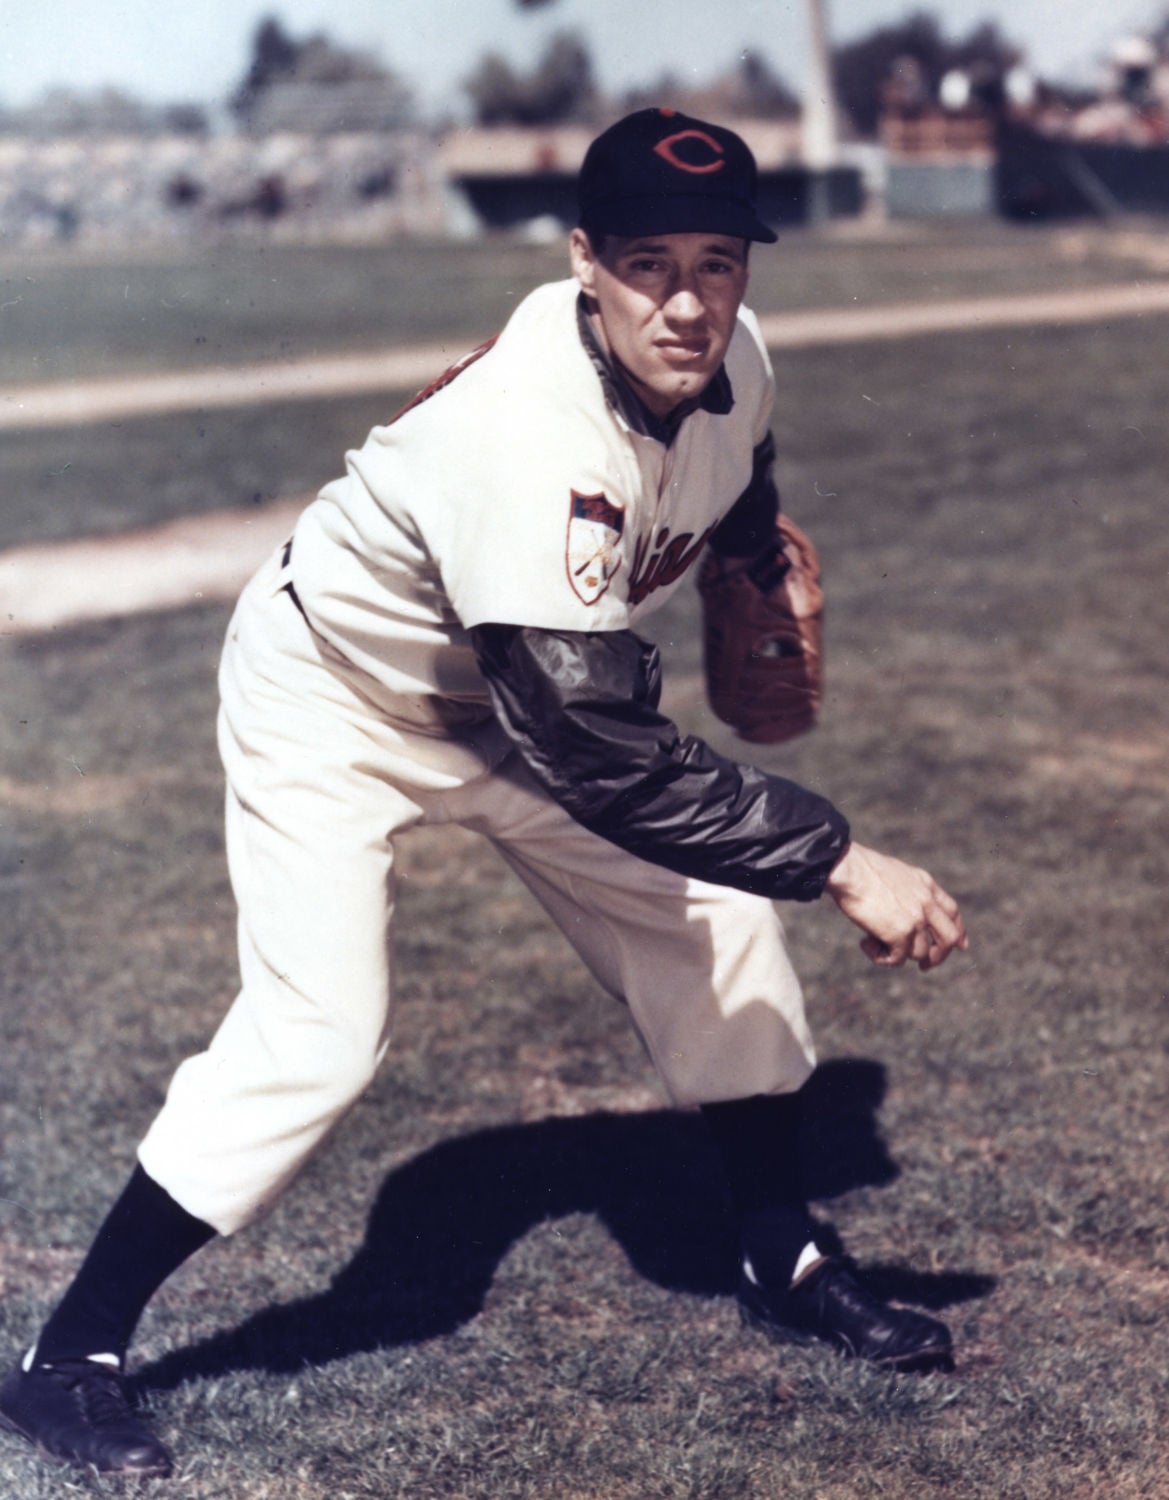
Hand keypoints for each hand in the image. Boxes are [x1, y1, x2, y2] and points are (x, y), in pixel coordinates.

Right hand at [823, 842, 968, 970]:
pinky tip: (865, 943)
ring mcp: (915, 919)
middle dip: (939, 956)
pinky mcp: (899, 934)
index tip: (959, 946)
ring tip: (872, 942)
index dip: (958, 932)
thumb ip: (906, 890)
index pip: (952, 912)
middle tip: (924, 966)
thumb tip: (901, 911)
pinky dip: (881, 957)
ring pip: (920, 953)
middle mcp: (926, 903)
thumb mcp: (895, 873)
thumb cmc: (861, 868)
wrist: (849, 869)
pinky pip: (897, 959)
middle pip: (949, 939)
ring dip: (897, 954)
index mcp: (926, 885)